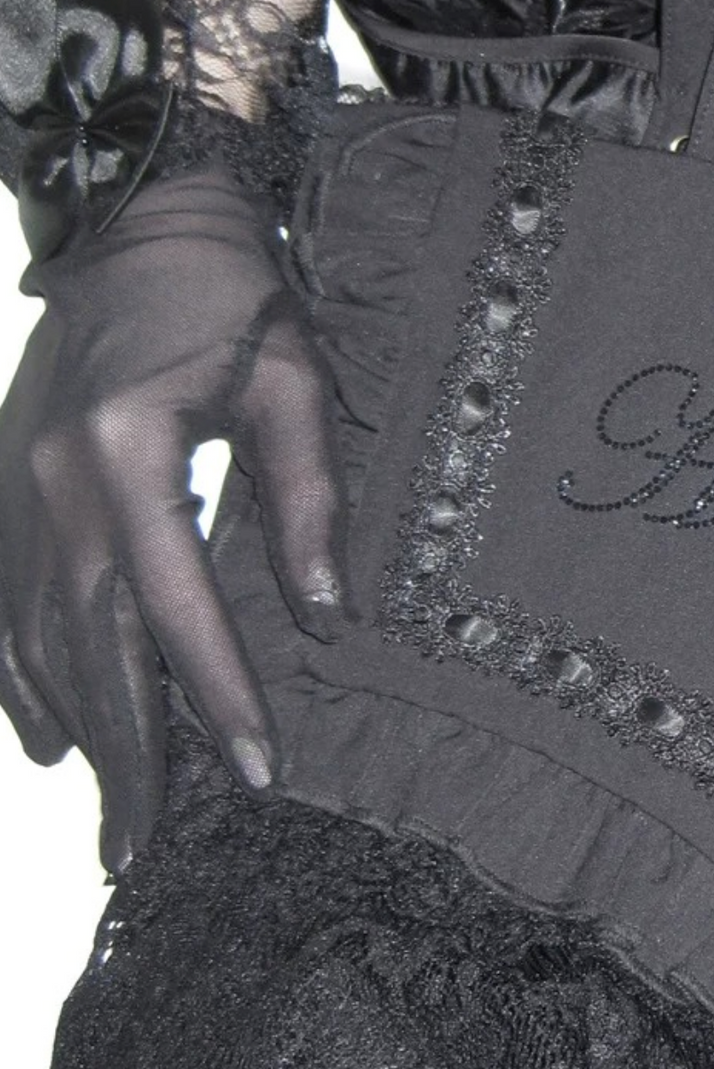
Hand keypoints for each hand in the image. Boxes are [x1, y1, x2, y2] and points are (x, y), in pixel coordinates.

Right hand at [0, 164, 346, 870]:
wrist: (133, 215)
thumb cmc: (231, 294)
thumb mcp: (294, 382)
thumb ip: (310, 498)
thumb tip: (325, 614)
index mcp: (128, 456)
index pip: (178, 607)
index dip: (218, 699)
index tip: (258, 774)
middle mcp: (53, 484)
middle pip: (90, 648)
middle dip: (126, 758)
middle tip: (146, 853)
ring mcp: (12, 487)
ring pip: (35, 638)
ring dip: (76, 733)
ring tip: (111, 820)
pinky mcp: (2, 484)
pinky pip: (2, 605)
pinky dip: (22, 678)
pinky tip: (50, 738)